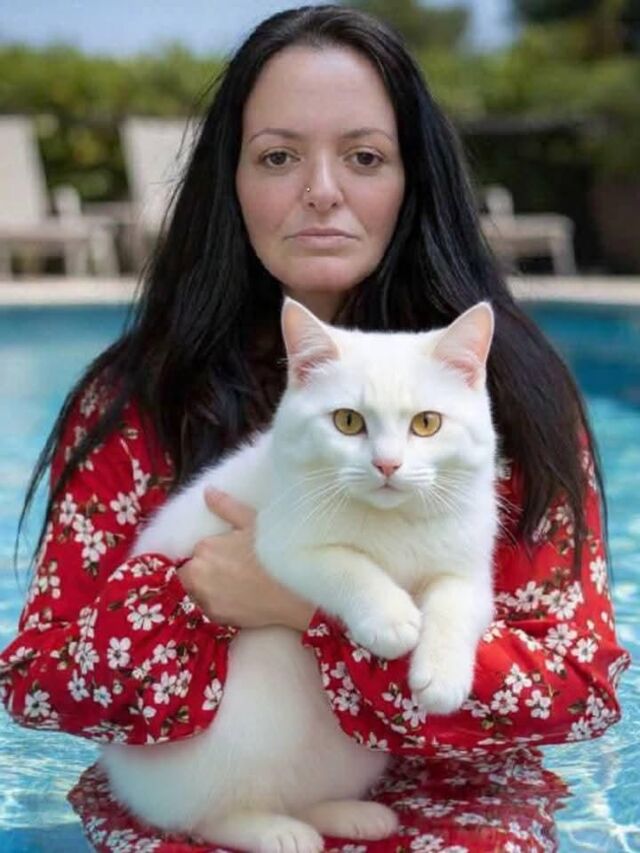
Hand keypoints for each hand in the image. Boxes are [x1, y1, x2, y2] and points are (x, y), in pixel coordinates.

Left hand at [177, 489, 314, 630]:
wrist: (296, 591)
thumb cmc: (276, 552)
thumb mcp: (253, 522)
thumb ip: (226, 506)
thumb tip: (207, 490)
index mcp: (205, 548)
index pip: (194, 551)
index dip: (209, 553)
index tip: (226, 555)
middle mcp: (198, 574)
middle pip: (189, 573)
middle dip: (203, 571)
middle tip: (230, 571)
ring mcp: (206, 599)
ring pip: (196, 592)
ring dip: (206, 589)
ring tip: (233, 586)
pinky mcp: (216, 618)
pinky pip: (207, 610)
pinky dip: (217, 605)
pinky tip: (236, 599)